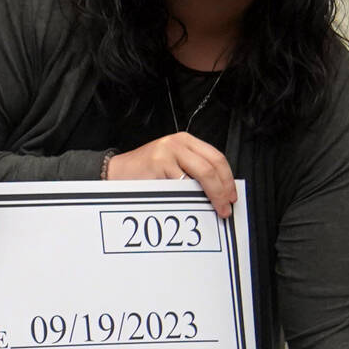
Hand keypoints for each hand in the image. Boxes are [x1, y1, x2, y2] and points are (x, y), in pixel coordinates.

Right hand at [106, 134, 234, 216]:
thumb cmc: (145, 169)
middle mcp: (177, 144)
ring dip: (210, 197)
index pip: (216, 157)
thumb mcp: (173, 160)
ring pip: (199, 177)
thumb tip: (220, 189)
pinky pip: (180, 186)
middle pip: (211, 167)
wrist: (117, 171)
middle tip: (225, 206)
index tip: (231, 196)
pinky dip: (189, 198)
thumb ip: (194, 167)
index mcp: (185, 140)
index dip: (228, 179)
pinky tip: (192, 205)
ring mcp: (166, 154)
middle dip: (222, 191)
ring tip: (213, 209)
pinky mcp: (157, 167)